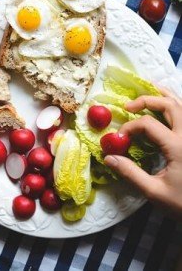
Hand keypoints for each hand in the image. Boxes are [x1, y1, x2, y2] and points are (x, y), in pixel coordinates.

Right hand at [104, 89, 181, 218]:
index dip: (130, 127)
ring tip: (148, 89)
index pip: (148, 124)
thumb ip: (131, 173)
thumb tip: (108, 158)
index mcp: (178, 147)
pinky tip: (165, 106)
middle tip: (128, 106)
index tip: (119, 138)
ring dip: (163, 96)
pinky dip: (175, 105)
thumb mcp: (155, 192)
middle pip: (169, 105)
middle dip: (146, 100)